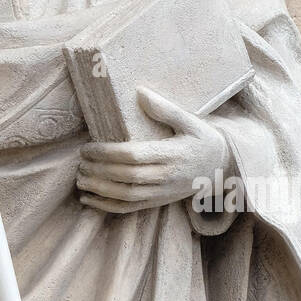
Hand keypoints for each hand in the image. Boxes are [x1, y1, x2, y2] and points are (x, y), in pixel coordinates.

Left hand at [75, 88, 229, 213]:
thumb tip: (140, 93)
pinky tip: (88, 198)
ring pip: (126, 196)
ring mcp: (161, 192)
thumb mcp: (191, 122)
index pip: (134, 156)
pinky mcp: (158, 202)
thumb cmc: (202, 140)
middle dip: (99, 171)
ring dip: (100, 189)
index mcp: (171, 154)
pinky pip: (130, 208)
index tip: (88, 147)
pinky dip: (107, 206)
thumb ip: (166, 109)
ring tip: (80, 178)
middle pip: (127, 177)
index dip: (108, 153)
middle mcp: (166, 176)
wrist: (221, 168)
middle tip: (80, 162)